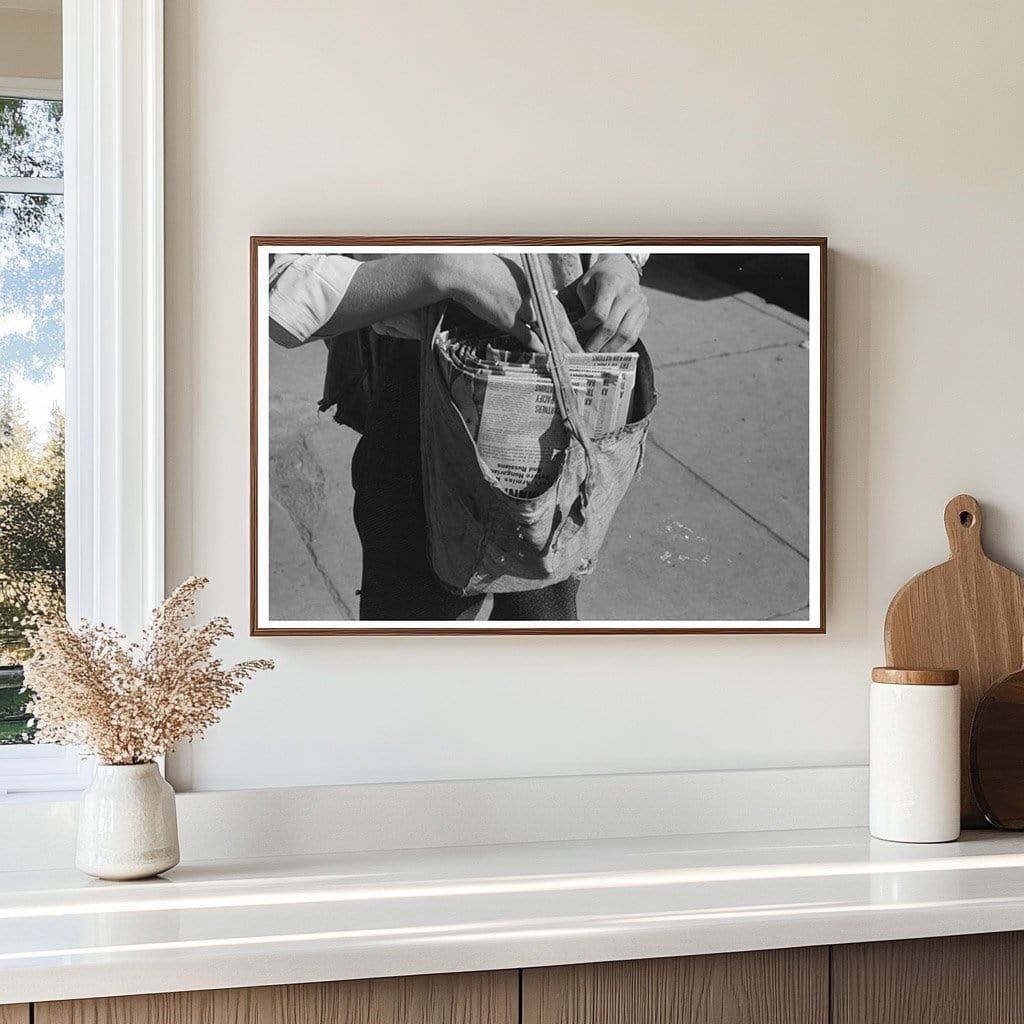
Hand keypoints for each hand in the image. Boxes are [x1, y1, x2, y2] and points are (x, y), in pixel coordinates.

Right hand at [437, 254, 576, 353]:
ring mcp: (521, 308)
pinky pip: (528, 337)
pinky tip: (548, 356)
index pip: (558, 308)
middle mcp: (532, 296)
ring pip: (548, 331)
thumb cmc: (485, 269)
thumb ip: (524, 288)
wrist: (466, 271)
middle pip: (558, 321)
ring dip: (559, 346)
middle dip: (570, 339)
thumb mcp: (512, 275)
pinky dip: (540, 347)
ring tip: (569, 359)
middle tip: (580, 353)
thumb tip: (529, 301)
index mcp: (534, 285)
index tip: (574, 337)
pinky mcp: (508, 319)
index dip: (568, 325)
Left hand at [576, 255, 649, 351]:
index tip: (579, 329)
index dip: (587, 325)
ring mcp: (639, 305)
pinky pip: (633, 336)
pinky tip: (610, 352)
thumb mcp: (586, 284)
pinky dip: (621, 348)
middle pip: (612, 327)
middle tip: (585, 354)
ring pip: (625, 335)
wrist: (621, 269)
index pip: (599, 313)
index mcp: (612, 283)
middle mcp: (629, 294)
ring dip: (610, 350)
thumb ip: (583, 304)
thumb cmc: (598, 279)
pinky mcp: (644, 314)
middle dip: (596, 344)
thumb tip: (579, 331)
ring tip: (597, 357)